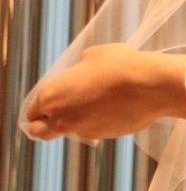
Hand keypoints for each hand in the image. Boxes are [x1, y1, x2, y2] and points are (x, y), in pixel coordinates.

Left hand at [24, 44, 185, 140]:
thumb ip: (80, 67)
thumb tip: (83, 72)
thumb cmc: (120, 65)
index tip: (51, 100)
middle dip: (44, 124)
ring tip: (100, 101)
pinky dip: (101, 121)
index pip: (31, 111)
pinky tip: (118, 105)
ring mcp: (84, 130)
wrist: (150, 85)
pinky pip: (97, 129)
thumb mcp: (94, 54)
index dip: (39, 106)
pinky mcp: (106, 136)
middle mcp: (61, 118)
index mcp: (51, 96)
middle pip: (40, 132)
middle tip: (59, 112)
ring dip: (78, 120)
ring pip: (72, 130)